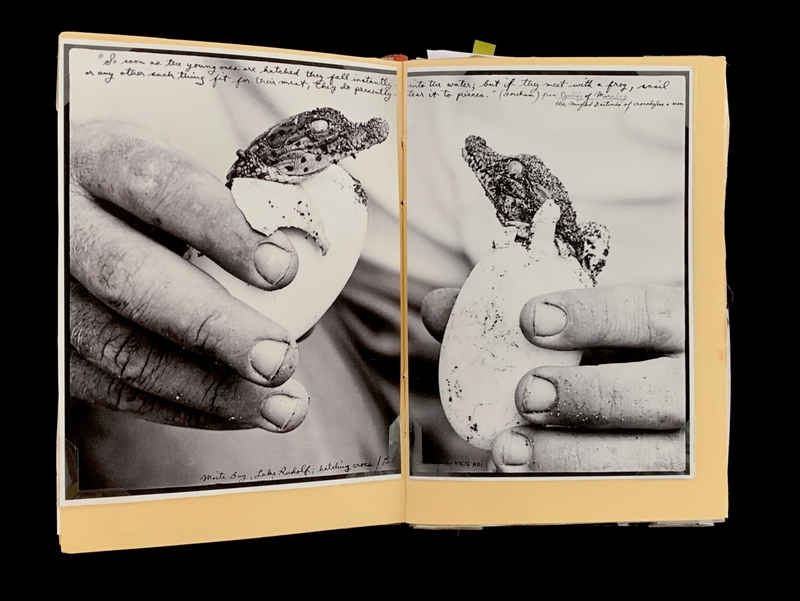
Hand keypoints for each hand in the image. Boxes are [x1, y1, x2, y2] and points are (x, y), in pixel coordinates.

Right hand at [68, 120, 308, 431]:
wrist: (74, 219)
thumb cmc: (147, 200)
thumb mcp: (179, 177)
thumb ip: (237, 212)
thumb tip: (316, 277)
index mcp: (101, 160)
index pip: (157, 185)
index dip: (220, 227)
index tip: (285, 268)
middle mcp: (65, 227)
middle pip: (130, 279)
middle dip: (214, 327)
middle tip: (280, 358)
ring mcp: (52, 295)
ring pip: (122, 350)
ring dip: (213, 389)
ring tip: (284, 406)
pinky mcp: (57, 350)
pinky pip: (118, 390)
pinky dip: (191, 408)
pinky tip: (245, 410)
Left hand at [421, 284, 686, 472]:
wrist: (667, 385)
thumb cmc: (609, 346)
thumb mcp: (576, 323)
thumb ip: (508, 313)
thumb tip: (438, 310)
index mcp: (676, 325)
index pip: (645, 313)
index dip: (591, 316)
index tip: (530, 318)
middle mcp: (694, 383)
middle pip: (655, 393)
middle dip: (587, 395)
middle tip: (526, 394)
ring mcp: (691, 442)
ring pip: (648, 458)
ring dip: (573, 456)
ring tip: (509, 449)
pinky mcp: (677, 484)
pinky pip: (631, 495)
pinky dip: (576, 489)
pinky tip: (529, 482)